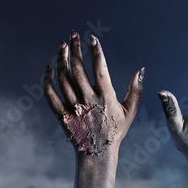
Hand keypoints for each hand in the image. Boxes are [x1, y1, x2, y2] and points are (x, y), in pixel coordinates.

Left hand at [43, 31, 143, 187]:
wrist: (97, 153)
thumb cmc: (115, 131)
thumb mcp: (129, 111)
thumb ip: (135, 90)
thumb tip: (140, 70)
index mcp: (106, 97)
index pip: (100, 69)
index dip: (96, 52)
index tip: (92, 38)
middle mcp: (88, 100)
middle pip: (78, 69)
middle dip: (75, 49)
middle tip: (73, 35)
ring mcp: (73, 106)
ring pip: (63, 78)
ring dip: (62, 59)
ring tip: (63, 46)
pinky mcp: (61, 114)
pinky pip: (50, 94)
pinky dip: (47, 80)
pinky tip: (49, 67)